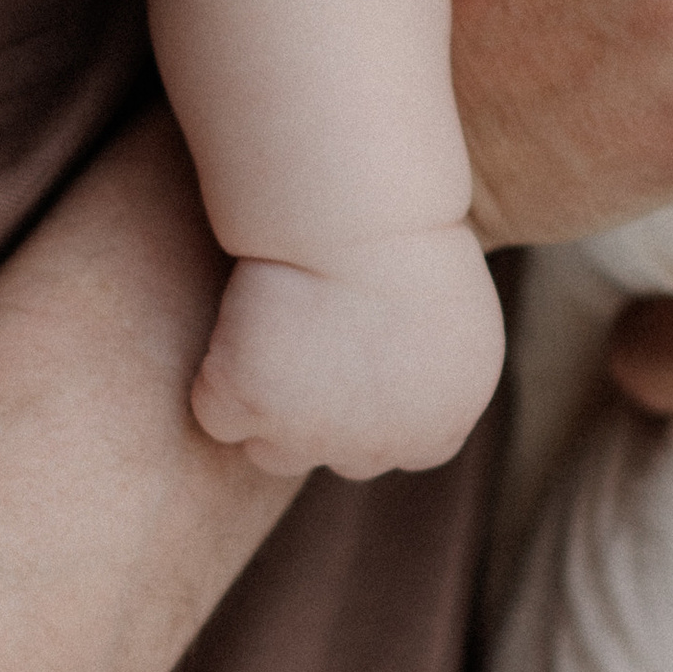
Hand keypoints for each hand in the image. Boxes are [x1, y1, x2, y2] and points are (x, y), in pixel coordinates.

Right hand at [190, 226, 506, 479]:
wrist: (358, 214)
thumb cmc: (406, 238)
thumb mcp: (456, 318)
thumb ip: (430, 372)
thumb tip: (394, 386)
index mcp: (444, 421)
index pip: (413, 450)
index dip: (382, 413)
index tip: (362, 363)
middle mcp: (380, 447)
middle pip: (343, 457)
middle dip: (324, 414)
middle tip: (311, 343)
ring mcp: (310, 437)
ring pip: (273, 453)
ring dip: (267, 408)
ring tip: (273, 334)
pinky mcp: (248, 407)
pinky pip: (217, 415)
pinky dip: (216, 377)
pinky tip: (238, 324)